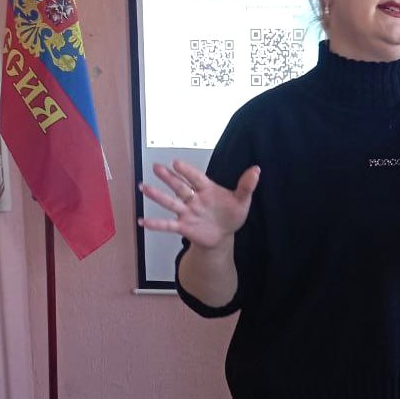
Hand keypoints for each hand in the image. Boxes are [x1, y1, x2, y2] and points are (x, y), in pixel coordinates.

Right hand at [138, 158, 259, 248]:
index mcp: (207, 189)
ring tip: (143, 187)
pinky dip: (155, 224)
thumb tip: (256, 170)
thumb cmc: (230, 215)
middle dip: (168, 178)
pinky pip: (168, 225)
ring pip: (170, 202)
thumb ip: (246, 186)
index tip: (176, 163)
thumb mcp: (241, 201)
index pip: (196, 178)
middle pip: (179, 187)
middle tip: (156, 167)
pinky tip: (142, 222)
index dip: (186, 171)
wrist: (223, 235)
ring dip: (157, 195)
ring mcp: (187, 212)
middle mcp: (194, 199)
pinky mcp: (183, 226)